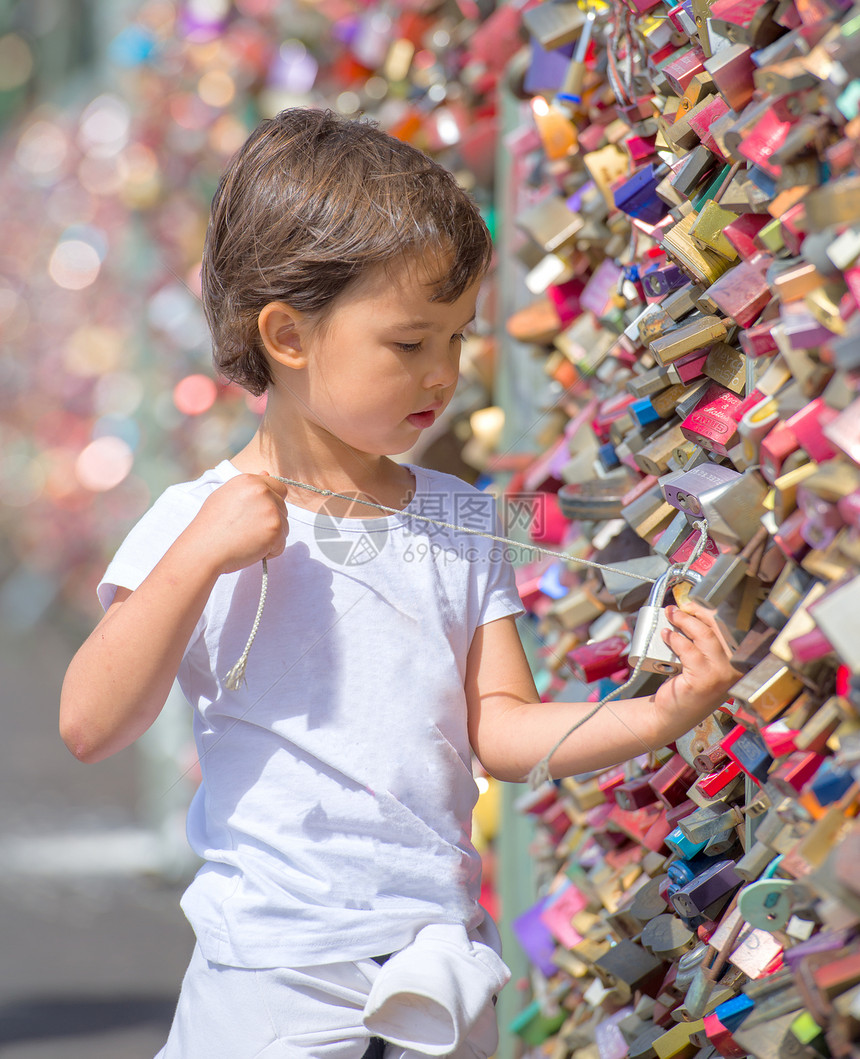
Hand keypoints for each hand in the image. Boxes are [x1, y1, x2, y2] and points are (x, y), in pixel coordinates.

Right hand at [189, 472, 289, 575]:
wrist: (204, 548)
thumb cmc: (211, 526)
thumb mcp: (225, 497)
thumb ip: (248, 487)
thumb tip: (267, 473)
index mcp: (249, 480)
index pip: (278, 488)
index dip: (271, 503)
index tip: (257, 515)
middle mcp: (262, 491)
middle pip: (283, 507)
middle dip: (270, 521)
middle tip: (247, 531)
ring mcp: (271, 509)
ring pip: (284, 526)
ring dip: (270, 537)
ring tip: (246, 540)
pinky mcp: (275, 529)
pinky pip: (281, 544)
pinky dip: (270, 551)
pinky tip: (250, 549)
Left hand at [652, 601, 741, 725]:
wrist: (671, 716)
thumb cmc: (687, 687)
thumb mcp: (704, 662)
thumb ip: (707, 642)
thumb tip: (695, 611)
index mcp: (740, 663)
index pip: (733, 628)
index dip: (714, 611)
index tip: (697, 602)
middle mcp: (737, 669)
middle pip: (721, 628)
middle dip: (698, 612)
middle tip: (679, 607)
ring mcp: (722, 675)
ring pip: (705, 635)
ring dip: (684, 621)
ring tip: (670, 615)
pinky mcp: (704, 680)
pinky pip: (689, 650)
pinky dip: (675, 638)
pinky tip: (667, 635)